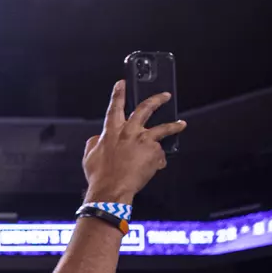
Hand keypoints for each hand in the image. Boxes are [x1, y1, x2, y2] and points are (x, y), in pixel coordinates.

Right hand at [82, 81, 186, 204]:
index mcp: (111, 131)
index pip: (115, 107)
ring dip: (174, 125)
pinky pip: (158, 156)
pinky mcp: (155, 152)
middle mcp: (129, 131)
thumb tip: (97, 138)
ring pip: (164, 128)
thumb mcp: (89, 156)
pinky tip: (152, 169)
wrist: (111, 189)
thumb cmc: (99, 175)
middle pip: (145, 109)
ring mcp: (144, 140)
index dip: (118, 94)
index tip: (122, 83)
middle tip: (165, 95)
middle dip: (156, 100)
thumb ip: (94, 143)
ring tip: (182, 124)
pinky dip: (156, 162)